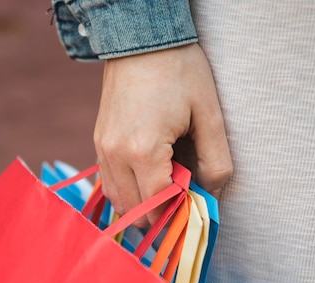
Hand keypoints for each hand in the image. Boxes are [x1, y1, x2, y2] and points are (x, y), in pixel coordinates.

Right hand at [94, 43, 232, 225]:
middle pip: (135, 209)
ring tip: (167, 193)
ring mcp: (103, 148)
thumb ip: (215, 161)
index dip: (180, 211)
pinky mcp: (99, 141)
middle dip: (161, 214)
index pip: (159, 204)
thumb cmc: (180, 70)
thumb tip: (212, 195)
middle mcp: (115, 154)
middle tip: (183, 201)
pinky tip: (148, 181)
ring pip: (118, 200)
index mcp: (143, 150)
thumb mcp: (209, 114)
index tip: (196, 206)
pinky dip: (128, 191)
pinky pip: (109, 182)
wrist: (140, 37)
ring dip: (142, 206)